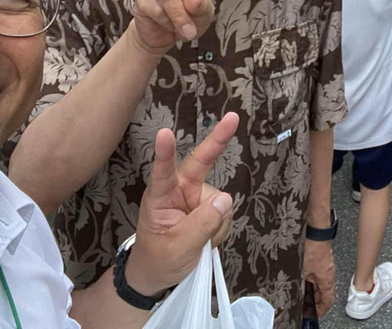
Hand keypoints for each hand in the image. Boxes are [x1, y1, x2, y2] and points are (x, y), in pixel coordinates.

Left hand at [124, 113, 238, 297]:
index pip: (163, 173)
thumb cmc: (159, 258)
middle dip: (218, 140)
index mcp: (161, 197)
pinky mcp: (208, 206)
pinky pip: (225, 211)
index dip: (166, 153)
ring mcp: (195, 196)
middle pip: (201, 162)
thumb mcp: (178, 247)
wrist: (158, 274)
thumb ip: (202, 224)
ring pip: (219, 199)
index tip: (165, 133)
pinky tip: (207, 239)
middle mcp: (179, 189)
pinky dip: (221, 227)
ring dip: (216, 222)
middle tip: (233, 118)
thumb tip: (225, 199)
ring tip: (200, 241)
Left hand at [302, 239, 335, 316]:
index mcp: (327, 280)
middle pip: (324, 292)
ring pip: (320, 282)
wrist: (314, 230)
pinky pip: (318, 273)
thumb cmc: (311, 248)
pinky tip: (302, 276)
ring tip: (302, 291)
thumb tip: (296, 293)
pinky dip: (311, 278)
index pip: (328, 300)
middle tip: (305, 304)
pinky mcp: (321, 257)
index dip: (321, 310)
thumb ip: (300, 285)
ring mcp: (325, 264)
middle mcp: (329, 273)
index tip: (315, 314)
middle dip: (314, 300)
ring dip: (312, 288)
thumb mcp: (301, 272)